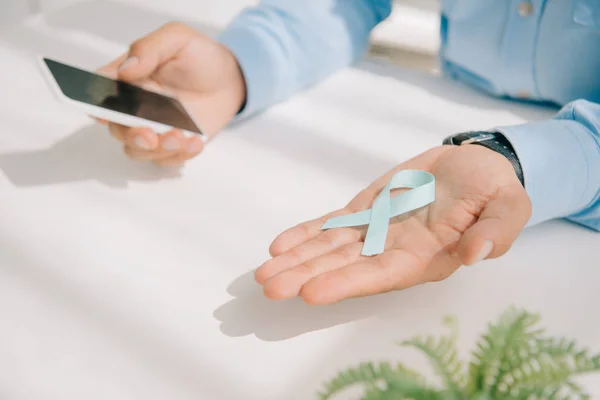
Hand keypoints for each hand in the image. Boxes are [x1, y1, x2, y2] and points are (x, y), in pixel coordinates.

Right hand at [96, 22, 245, 165]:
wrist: (231, 80)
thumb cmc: (201, 56)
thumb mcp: (178, 39)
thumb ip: (149, 49)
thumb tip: (125, 71)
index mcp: (127, 79)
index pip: (100, 93)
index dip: (98, 105)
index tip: (106, 113)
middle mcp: (134, 107)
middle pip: (117, 128)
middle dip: (131, 135)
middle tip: (150, 135)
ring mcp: (153, 128)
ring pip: (137, 150)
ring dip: (156, 149)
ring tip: (181, 137)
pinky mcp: (172, 144)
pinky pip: (165, 159)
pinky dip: (178, 156)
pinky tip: (195, 143)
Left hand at [256, 145, 531, 304]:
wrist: (475, 166)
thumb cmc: (495, 190)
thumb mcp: (509, 205)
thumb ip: (497, 229)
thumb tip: (476, 253)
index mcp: (426, 257)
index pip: (381, 275)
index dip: (347, 284)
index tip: (312, 292)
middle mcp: (394, 250)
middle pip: (344, 267)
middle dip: (306, 277)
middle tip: (270, 287)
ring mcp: (375, 231)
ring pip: (330, 249)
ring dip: (297, 260)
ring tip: (263, 273)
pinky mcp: (366, 211)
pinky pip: (331, 224)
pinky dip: (306, 234)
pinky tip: (280, 245)